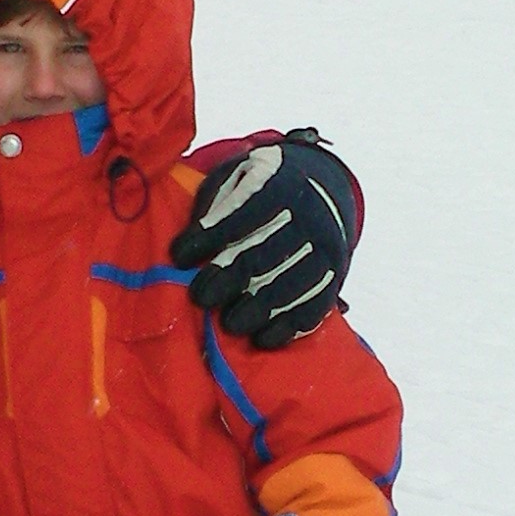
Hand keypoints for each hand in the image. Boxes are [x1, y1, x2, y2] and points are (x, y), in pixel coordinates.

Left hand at [171, 132, 360, 346]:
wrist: (320, 189)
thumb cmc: (260, 189)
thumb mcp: (236, 177)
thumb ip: (214, 204)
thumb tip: (186, 244)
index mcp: (278, 182)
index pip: (241, 211)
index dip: (209, 235)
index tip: (180, 256)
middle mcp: (308, 214)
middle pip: (264, 252)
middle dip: (228, 278)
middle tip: (202, 298)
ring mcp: (325, 247)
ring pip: (291, 284)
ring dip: (258, 310)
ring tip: (229, 324)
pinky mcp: (334, 275)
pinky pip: (315, 305)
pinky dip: (288, 326)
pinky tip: (262, 338)